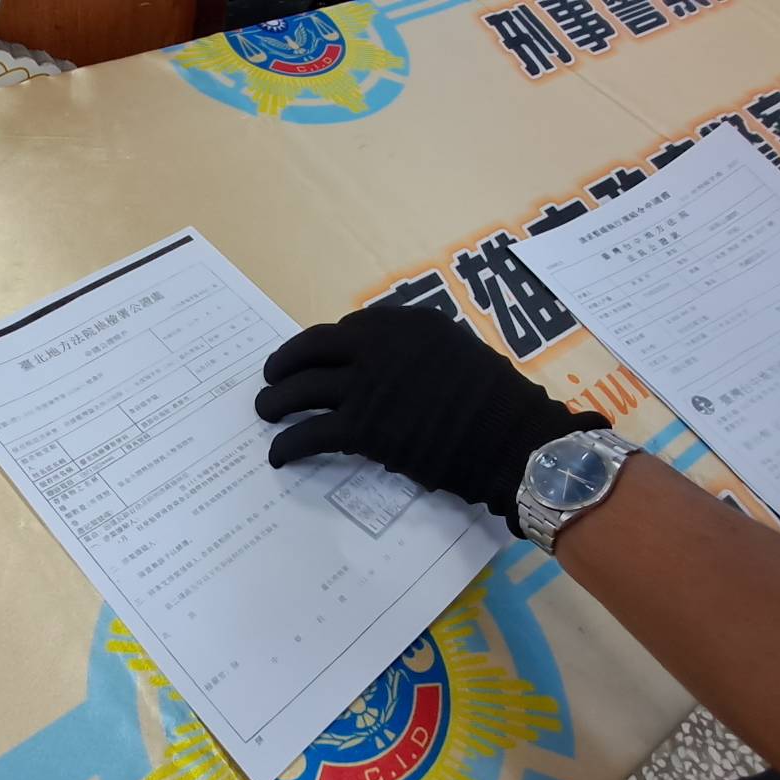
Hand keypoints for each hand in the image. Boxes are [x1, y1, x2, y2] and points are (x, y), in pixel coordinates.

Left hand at [256, 306, 607, 534]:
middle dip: (285, 363)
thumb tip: (391, 372)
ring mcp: (367, 384)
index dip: (325, 349)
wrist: (513, 439)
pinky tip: (279, 455)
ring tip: (265, 413)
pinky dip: (287, 445)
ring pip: (300, 389)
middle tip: (271, 378)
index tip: (314, 361)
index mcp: (406, 323)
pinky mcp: (361, 426)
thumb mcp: (459, 356)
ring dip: (275, 402)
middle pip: (312, 349)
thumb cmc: (498, 404)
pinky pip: (309, 432)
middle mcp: (379, 345)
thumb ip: (420, 357)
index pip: (347, 330)